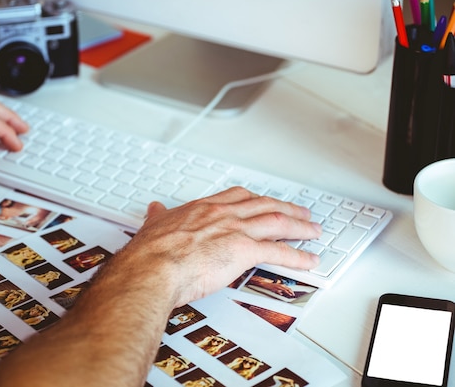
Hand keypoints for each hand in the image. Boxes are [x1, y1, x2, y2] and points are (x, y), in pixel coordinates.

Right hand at [121, 187, 320, 306]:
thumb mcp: (153, 226)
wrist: (153, 267)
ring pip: (277, 222)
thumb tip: (154, 209)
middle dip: (286, 208)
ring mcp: (235, 230)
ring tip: (313, 231)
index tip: (264, 201)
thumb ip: (158, 216)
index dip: (255, 199)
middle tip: (300, 212)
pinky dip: (298, 256)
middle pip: (264, 204)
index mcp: (202, 208)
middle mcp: (222, 214)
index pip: (237, 196)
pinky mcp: (244, 251)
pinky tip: (308, 260)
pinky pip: (279, 252)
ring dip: (299, 226)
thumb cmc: (151, 253)